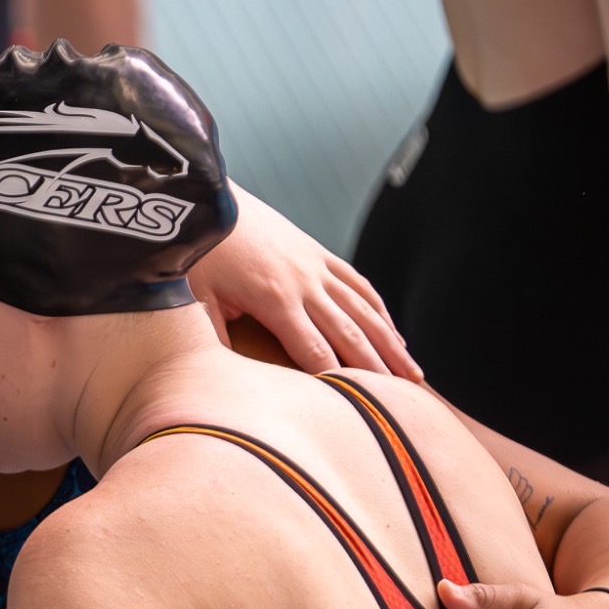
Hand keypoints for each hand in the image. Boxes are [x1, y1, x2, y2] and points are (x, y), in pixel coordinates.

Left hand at [188, 185, 419, 379]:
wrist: (208, 200)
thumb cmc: (197, 253)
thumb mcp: (195, 299)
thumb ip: (212, 338)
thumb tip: (219, 377)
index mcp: (275, 299)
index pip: (313, 350)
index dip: (335, 379)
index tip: (356, 408)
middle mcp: (305, 283)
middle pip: (349, 334)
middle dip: (376, 369)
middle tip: (404, 400)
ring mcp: (317, 266)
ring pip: (363, 310)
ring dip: (390, 343)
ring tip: (413, 374)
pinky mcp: (319, 253)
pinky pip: (358, 284)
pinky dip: (378, 310)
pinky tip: (392, 331)